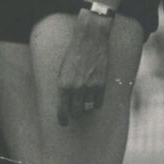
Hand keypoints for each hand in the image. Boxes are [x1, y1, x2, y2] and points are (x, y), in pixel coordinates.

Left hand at [56, 12, 113, 126]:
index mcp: (63, 85)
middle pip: (76, 112)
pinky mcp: (101, 85)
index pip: (62, 110)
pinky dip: (96, 103)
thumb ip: (64, 87)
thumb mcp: (62, 71)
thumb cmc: (74, 54)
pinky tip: (94, 99)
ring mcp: (89, 87)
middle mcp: (75, 89)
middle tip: (76, 111)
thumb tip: (66, 102)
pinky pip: (98, 103)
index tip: (63, 123)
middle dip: (75, 113)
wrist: (90, 40)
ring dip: (85, 108)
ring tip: (85, 103)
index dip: (62, 119)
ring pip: (87, 108)